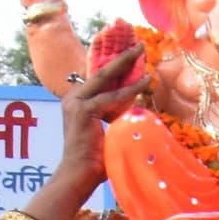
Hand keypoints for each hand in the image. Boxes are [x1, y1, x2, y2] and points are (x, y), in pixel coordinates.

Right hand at [53, 36, 146, 200]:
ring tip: (141, 51)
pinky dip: (130, 90)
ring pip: (105, 78)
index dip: (115, 64)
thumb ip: (117, 116)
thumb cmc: (95, 161)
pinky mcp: (83, 112)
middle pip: (100, 72)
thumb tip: (137, 107)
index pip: (99, 78)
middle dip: (120, 56)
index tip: (131, 52)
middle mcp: (73, 98)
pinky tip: (146, 81)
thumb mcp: (108, 131)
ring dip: (126, 63)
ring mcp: (75, 104)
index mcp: (77, 102)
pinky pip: (112, 98)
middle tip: (138, 43)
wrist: (78, 176)